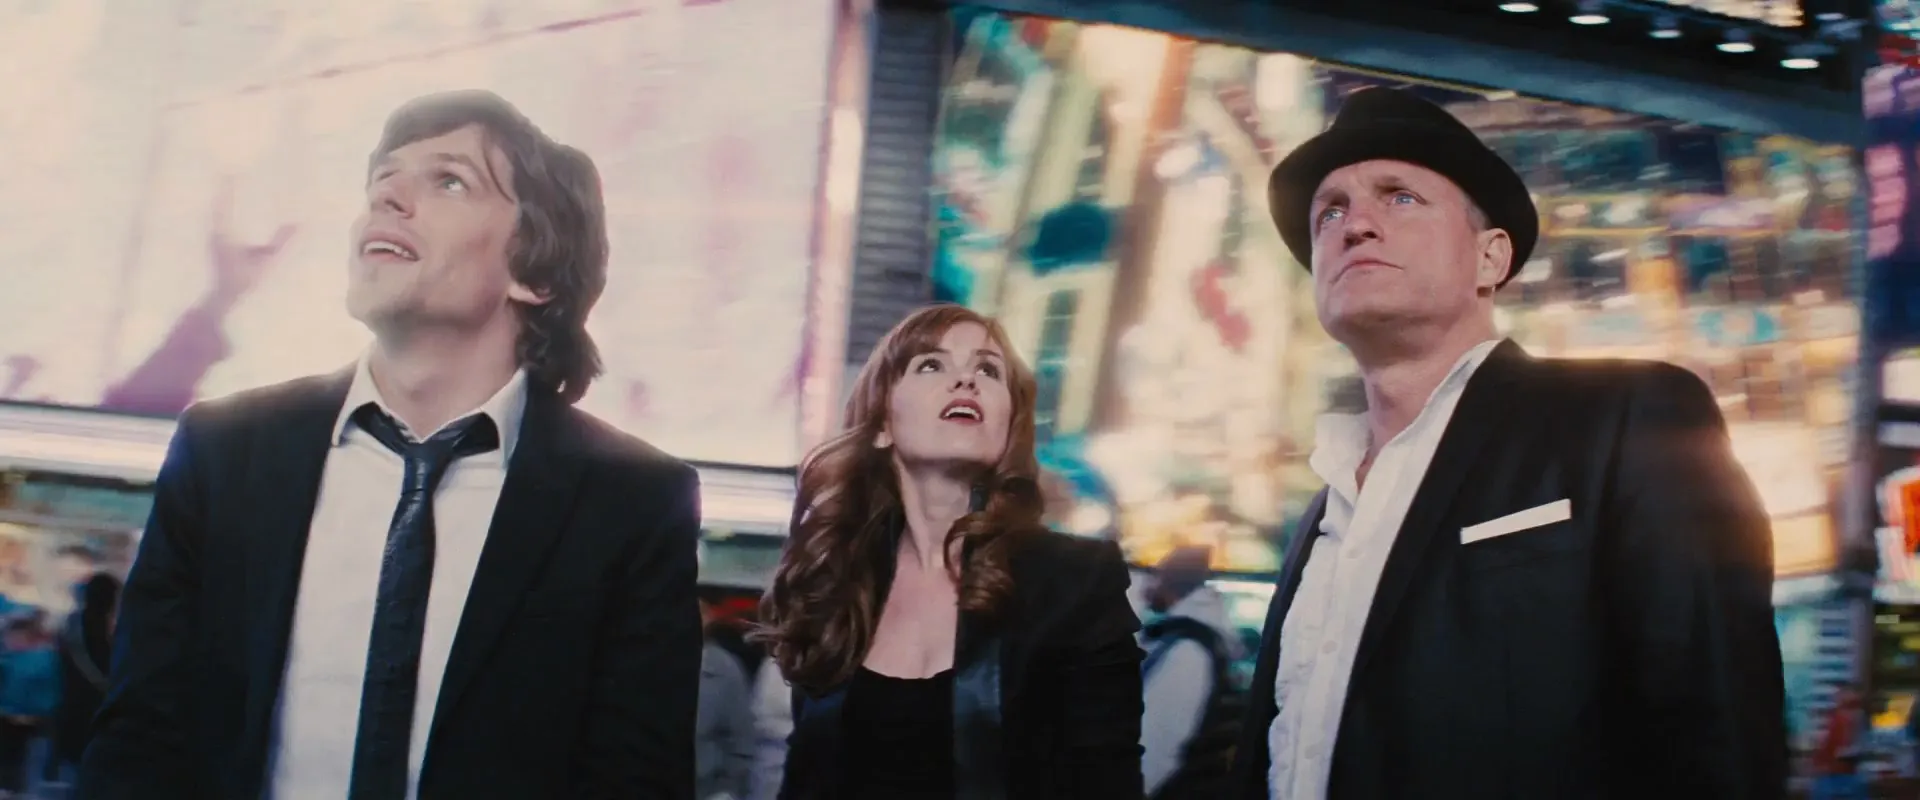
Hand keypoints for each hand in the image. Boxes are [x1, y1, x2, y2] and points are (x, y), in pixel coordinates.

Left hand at [206, 178, 297, 299]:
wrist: (223, 297)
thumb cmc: (246, 280)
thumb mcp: (267, 260)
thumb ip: (283, 241)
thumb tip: (301, 223)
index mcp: (225, 233)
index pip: (226, 204)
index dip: (229, 186)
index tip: (232, 170)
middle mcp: (215, 231)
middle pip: (218, 203)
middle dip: (225, 187)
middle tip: (230, 170)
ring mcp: (211, 236)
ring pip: (215, 210)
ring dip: (222, 196)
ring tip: (228, 181)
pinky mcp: (213, 241)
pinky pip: (216, 218)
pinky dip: (223, 207)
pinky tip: (228, 204)